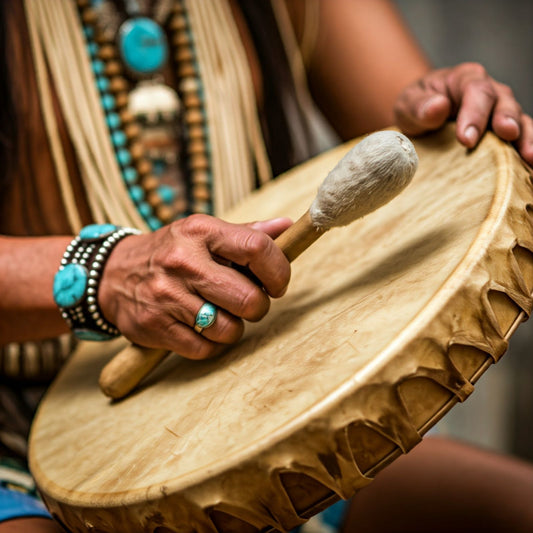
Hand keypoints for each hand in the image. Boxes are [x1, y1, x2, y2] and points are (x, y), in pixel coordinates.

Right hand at [98, 215, 291, 356]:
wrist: (112, 274)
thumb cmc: (172, 252)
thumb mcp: (204, 233)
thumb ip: (247, 233)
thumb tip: (287, 226)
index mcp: (201, 232)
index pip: (257, 249)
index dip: (279, 272)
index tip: (276, 284)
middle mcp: (183, 261)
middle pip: (249, 299)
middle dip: (257, 307)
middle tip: (246, 302)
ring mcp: (167, 296)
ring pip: (229, 330)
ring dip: (233, 328)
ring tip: (220, 314)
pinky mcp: (155, 326)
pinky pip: (204, 349)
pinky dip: (210, 344)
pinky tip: (200, 328)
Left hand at [394, 62, 532, 164]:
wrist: (420, 115)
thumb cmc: (416, 107)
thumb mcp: (408, 103)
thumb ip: (420, 105)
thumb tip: (437, 107)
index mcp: (465, 79)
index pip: (476, 91)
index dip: (474, 113)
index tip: (466, 139)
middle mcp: (489, 92)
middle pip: (504, 102)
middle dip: (507, 119)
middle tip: (508, 135)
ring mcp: (499, 111)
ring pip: (519, 120)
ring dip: (526, 137)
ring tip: (529, 156)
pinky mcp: (503, 132)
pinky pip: (520, 138)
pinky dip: (525, 150)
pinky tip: (529, 167)